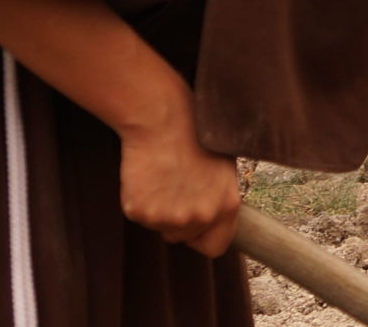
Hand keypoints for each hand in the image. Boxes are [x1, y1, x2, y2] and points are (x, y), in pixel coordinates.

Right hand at [118, 111, 242, 256]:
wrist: (164, 120)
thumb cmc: (196, 138)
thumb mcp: (223, 171)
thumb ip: (219, 201)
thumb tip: (212, 222)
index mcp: (227, 206)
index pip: (215, 248)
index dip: (203, 237)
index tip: (195, 224)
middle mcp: (201, 216)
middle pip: (183, 238)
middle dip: (178, 220)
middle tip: (176, 187)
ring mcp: (169, 217)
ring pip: (160, 228)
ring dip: (160, 210)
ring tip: (164, 178)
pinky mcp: (140, 212)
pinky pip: (140, 217)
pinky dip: (141, 202)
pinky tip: (149, 178)